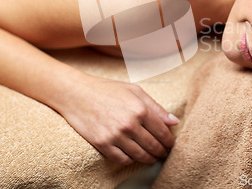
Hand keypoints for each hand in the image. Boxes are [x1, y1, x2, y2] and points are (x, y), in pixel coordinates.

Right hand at [57, 75, 178, 164]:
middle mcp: (129, 124)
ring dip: (149, 158)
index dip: (169, 141)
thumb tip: (174, 121)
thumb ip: (156, 107)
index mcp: (140, 109)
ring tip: (152, 157)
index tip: (171, 144)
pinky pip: (122, 159)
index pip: (162, 132)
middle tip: (164, 153)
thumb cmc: (108, 90)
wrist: (77, 94)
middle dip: (161, 151)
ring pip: (140, 155)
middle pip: (153, 146)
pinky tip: (134, 157)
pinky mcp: (103, 144)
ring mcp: (115, 135)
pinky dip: (131, 160)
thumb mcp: (135, 91)